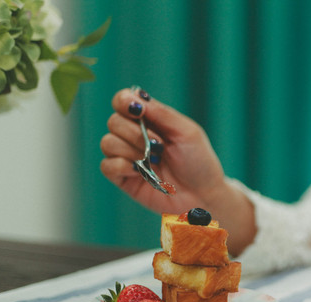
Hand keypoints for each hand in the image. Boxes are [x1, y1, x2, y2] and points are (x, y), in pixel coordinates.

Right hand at [100, 88, 256, 254]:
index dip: (124, 102)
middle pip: (113, 121)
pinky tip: (141, 172)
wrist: (203, 195)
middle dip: (135, 133)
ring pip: (107, 143)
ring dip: (132, 151)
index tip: (138, 111)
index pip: (123, 101)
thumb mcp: (186, 132)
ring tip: (154, 162)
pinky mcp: (123, 178)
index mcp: (150, 120)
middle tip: (159, 147)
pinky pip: (107, 166)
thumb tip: (134, 98)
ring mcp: (127, 157)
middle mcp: (134, 136)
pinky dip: (123, 166)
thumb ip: (161, 113)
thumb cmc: (199, 162)